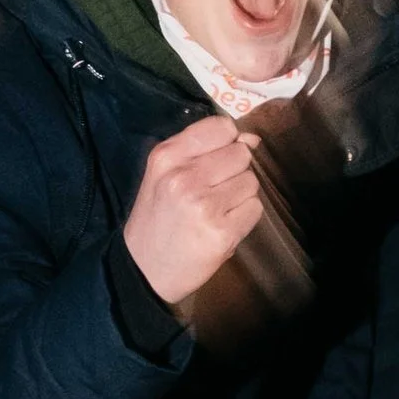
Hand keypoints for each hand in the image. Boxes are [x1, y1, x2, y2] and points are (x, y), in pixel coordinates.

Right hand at [124, 115, 263, 306]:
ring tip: (215, 211)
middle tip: (212, 192)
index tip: (216, 160)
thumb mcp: (164, 174)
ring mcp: (204, 206)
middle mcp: (184, 177)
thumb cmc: (157, 218)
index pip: (221, 128)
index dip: (227, 142)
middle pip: (241, 154)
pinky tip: (221, 226)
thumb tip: (252, 139)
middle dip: (234, 171)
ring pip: (251, 181)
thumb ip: (203, 150)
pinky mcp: (222, 232)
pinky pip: (255, 209)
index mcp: (166, 157)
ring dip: (240, 195)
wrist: (143, 270)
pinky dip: (243, 218)